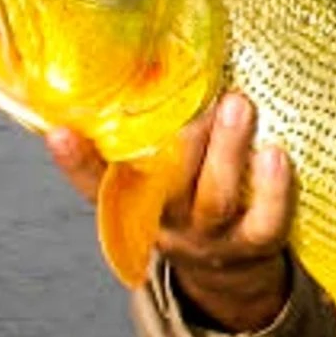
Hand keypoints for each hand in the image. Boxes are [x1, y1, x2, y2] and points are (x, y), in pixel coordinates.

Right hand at [46, 92, 294, 331]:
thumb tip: (138, 64)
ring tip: (240, 104)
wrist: (229, 272)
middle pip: (168, 187)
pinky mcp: (255, 244)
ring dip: (227, 150)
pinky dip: (274, 190)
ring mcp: (212, 236)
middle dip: (186, 140)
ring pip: (215, 199)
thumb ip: (144, 140)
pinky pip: (265, 223)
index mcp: (136, 205)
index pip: (96, 186)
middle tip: (203, 96)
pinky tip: (276, 153)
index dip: (75, 163)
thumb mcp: (157, 181)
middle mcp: (169, 223)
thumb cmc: (189, 200)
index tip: (59, 132)